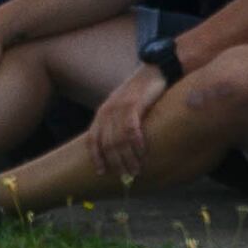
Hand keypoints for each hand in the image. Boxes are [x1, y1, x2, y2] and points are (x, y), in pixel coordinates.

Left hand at [87, 60, 171, 181]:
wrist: (154, 70)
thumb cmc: (141, 92)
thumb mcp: (124, 107)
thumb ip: (119, 124)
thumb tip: (122, 148)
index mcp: (102, 113)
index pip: (93, 139)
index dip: (96, 157)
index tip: (101, 173)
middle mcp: (108, 110)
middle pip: (107, 144)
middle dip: (116, 163)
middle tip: (126, 177)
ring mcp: (120, 106)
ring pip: (119, 139)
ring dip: (127, 158)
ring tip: (136, 171)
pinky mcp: (134, 103)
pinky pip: (131, 127)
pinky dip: (136, 142)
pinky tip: (142, 152)